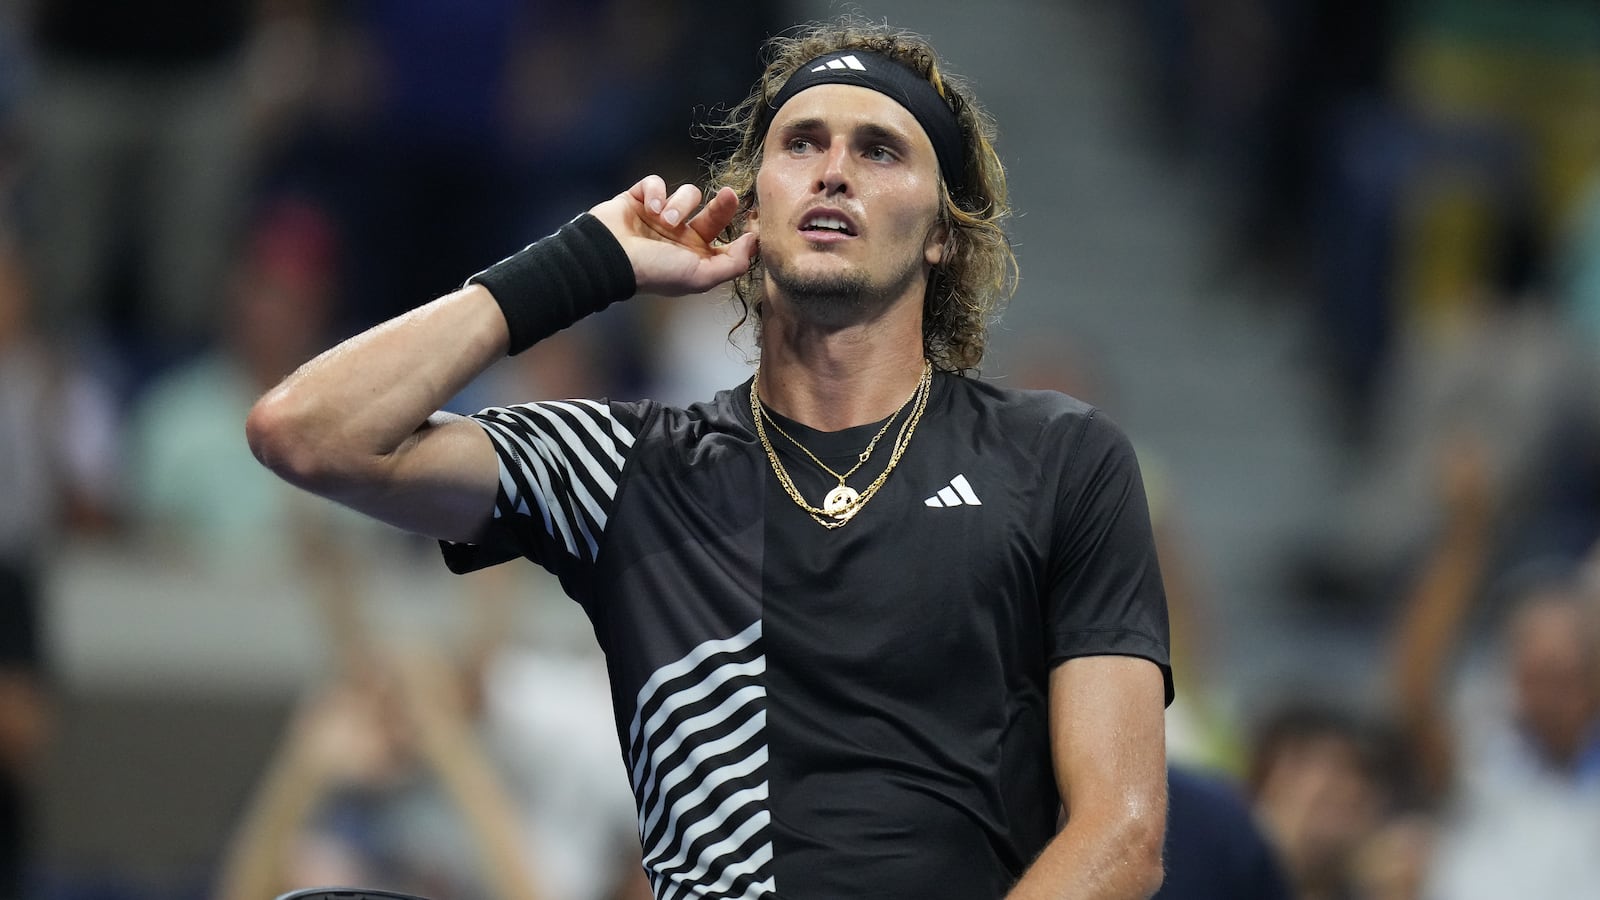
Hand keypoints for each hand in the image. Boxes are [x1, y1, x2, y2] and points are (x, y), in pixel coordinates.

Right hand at [589, 175, 758, 295]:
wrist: (609, 258)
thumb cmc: (655, 271)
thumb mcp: (700, 276)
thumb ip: (733, 264)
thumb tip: (754, 243)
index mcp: (697, 256)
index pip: (728, 239)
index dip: (742, 229)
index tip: (752, 217)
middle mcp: (681, 236)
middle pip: (714, 212)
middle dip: (723, 204)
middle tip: (729, 195)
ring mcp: (660, 216)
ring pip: (687, 194)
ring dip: (678, 204)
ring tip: (664, 219)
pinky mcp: (640, 198)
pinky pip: (655, 183)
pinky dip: (654, 192)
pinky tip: (648, 206)